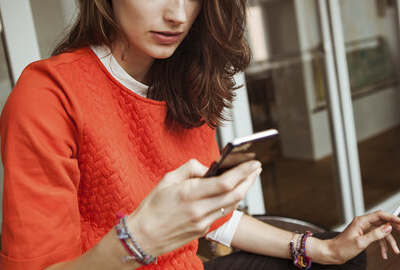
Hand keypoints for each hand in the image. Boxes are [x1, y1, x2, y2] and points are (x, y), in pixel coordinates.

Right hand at [126, 158, 261, 256]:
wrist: (143, 237)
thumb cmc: (152, 206)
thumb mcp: (167, 179)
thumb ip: (190, 168)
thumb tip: (208, 166)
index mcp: (189, 193)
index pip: (225, 182)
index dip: (243, 171)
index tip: (253, 162)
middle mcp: (199, 209)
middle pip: (235, 194)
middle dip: (249, 179)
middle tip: (256, 168)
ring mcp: (203, 222)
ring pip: (232, 204)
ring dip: (243, 190)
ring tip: (248, 177)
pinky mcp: (204, 230)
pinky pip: (223, 212)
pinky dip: (231, 200)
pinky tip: (234, 191)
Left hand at [322, 210, 399, 263]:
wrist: (332, 253)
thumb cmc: (343, 247)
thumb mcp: (361, 242)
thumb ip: (375, 235)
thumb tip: (388, 228)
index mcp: (361, 221)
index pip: (381, 215)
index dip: (393, 217)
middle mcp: (364, 223)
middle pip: (383, 222)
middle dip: (395, 228)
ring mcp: (364, 229)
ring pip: (382, 232)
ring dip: (390, 242)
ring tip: (396, 251)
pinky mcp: (364, 236)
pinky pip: (377, 239)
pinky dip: (382, 246)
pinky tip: (385, 255)